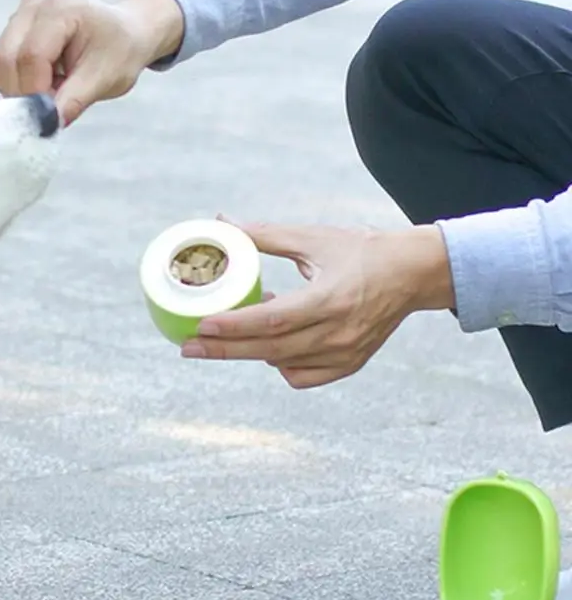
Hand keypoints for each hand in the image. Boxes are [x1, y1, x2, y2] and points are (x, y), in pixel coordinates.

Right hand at [0, 0, 183, 124]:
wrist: (126, 34)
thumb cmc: (120, 52)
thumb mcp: (105, 79)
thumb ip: (74, 100)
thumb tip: (47, 123)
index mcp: (60, 9)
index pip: (31, 56)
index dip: (35, 93)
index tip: (49, 117)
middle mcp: (34, 4)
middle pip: (6, 58)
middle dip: (24, 93)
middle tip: (52, 108)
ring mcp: (22, 13)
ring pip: (2, 62)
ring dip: (22, 88)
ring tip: (56, 90)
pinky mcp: (16, 26)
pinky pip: (6, 62)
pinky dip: (22, 81)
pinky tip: (49, 81)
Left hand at [181, 218, 454, 388]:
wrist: (413, 274)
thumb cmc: (362, 250)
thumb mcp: (314, 238)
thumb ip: (267, 235)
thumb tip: (223, 222)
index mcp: (329, 298)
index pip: (271, 320)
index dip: (232, 326)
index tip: (200, 325)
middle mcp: (337, 332)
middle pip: (268, 350)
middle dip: (223, 350)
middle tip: (187, 347)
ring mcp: (345, 353)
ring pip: (282, 364)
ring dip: (251, 351)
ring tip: (228, 332)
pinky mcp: (349, 364)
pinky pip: (302, 376)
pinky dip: (280, 364)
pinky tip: (271, 344)